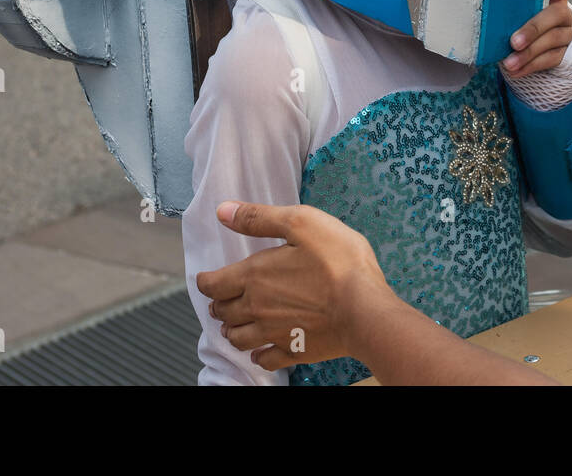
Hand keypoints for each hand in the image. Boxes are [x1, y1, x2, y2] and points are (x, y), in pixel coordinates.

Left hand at [197, 202, 397, 371]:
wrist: (365, 309)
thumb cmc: (338, 262)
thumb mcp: (301, 223)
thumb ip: (259, 218)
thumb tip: (223, 211)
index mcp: (254, 276)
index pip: (213, 284)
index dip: (206, 281)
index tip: (207, 279)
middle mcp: (257, 308)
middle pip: (223, 311)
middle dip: (220, 303)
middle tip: (223, 299)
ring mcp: (274, 333)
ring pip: (238, 338)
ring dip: (233, 329)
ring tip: (236, 323)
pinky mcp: (294, 350)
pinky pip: (266, 359)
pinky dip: (258, 356)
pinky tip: (261, 351)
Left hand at [502, 0, 571, 77]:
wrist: (547, 48)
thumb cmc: (528, 23)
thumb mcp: (525, 12)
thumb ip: (516, 5)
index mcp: (555, 1)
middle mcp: (565, 16)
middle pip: (552, 19)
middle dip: (532, 31)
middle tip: (514, 42)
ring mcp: (566, 37)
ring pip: (550, 44)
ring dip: (527, 55)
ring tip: (508, 63)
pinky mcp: (564, 56)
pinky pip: (548, 62)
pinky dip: (529, 68)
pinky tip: (515, 72)